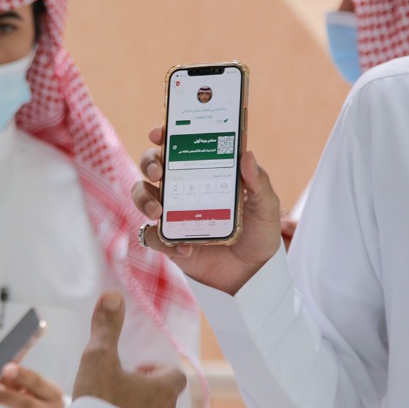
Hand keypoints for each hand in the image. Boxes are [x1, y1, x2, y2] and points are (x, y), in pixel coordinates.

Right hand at [71, 293, 185, 407]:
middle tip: (118, 395)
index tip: (133, 371)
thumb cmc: (100, 405)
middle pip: (164, 402)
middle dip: (145, 397)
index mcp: (166, 390)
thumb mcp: (98, 358)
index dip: (154, 370)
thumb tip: (113, 295)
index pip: (173, 374)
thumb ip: (106, 326)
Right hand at [132, 125, 283, 294]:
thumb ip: (258, 182)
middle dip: (149, 163)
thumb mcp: (265, 206)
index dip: (165, 136)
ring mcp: (173, 215)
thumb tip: (247, 155)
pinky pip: (152, 237)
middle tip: (158, 172)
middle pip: (153, 167)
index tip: (160, 132)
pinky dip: (163, 241)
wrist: (253, 274)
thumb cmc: (258, 234)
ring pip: (142, 196)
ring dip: (143, 199)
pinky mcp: (169, 241)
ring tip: (158, 210)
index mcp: (204, 174)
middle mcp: (183, 190)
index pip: (178, 148)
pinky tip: (185, 248)